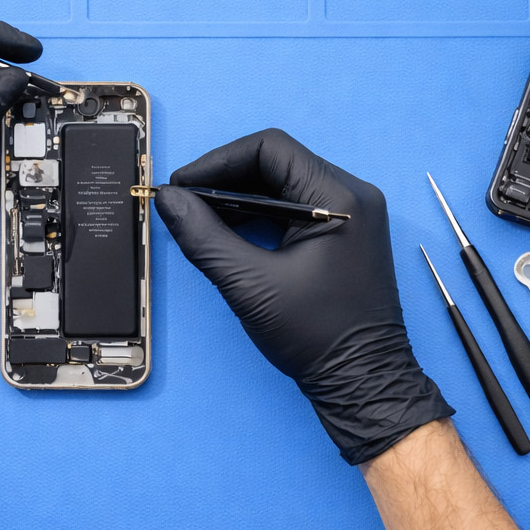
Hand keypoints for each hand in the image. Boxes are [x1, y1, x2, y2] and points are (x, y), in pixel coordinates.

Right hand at [156, 129, 451, 463]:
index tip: (181, 187)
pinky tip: (229, 234)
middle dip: (225, 180)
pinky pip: (295, 209)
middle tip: (184, 204)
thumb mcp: (249, 284)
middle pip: (276, 163)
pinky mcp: (344, 236)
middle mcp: (351, 194)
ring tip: (200, 219)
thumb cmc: (314, 336)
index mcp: (338, 196)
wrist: (361, 381)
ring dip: (240, 198)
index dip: (217, 162)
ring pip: (283, 186)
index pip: (269, 148)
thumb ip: (203, 236)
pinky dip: (260, 216)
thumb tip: (168, 200)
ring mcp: (351, 215)